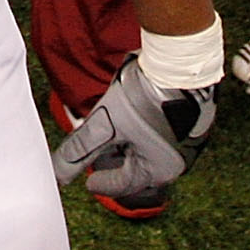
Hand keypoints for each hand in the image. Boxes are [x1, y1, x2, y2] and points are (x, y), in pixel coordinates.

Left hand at [53, 65, 218, 213]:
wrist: (178, 65)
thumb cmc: (145, 98)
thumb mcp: (105, 125)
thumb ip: (81, 150)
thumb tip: (59, 174)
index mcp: (158, 170)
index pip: (123, 184)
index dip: (102, 183)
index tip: (89, 183)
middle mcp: (175, 160)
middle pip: (136, 168)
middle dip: (114, 162)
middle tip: (97, 155)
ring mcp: (185, 141)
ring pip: (147, 150)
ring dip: (127, 144)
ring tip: (112, 132)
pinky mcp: (190, 122)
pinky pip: (160, 134)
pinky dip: (142, 130)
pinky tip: (132, 116)